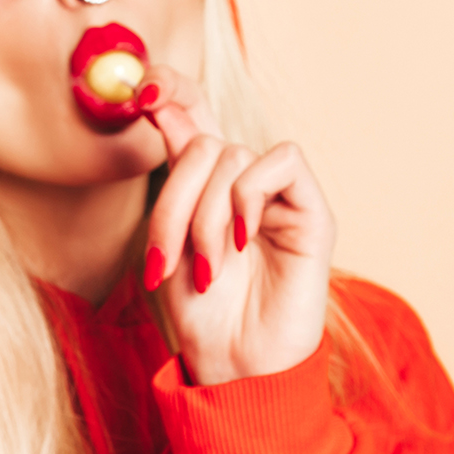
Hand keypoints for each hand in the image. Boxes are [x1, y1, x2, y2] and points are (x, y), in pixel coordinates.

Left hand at [139, 66, 335, 385]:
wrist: (234, 366)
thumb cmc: (200, 316)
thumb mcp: (168, 239)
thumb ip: (171, 174)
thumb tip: (159, 101)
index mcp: (205, 185)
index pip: (195, 112)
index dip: (173, 87)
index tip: (142, 90)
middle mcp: (242, 183)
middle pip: (201, 143)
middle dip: (173, 200)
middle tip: (166, 258)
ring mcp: (278, 197)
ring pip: (232, 156)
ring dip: (205, 215)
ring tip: (208, 268)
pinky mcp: (311, 212)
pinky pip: (279, 163)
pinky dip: (248, 198)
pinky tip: (241, 241)